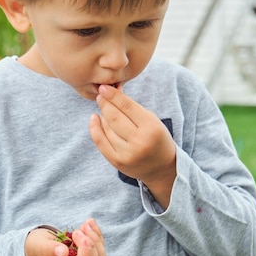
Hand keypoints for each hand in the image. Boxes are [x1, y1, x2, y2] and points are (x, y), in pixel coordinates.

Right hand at [25, 219, 105, 255]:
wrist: (38, 249)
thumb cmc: (35, 246)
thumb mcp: (35, 244)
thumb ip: (46, 249)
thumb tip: (63, 252)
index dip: (84, 255)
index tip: (82, 235)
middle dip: (91, 246)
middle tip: (81, 227)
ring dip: (97, 242)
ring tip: (86, 224)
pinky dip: (98, 241)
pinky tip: (91, 227)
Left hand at [89, 84, 175, 207]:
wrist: (162, 168)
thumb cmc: (156, 138)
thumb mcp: (152, 120)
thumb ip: (132, 108)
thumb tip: (110, 92)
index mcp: (151, 128)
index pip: (127, 107)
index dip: (113, 95)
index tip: (104, 87)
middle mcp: (139, 142)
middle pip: (114, 117)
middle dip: (105, 103)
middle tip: (100, 96)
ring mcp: (127, 154)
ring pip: (107, 128)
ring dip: (102, 115)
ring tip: (104, 108)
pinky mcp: (117, 162)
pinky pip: (100, 142)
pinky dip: (94, 128)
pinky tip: (94, 119)